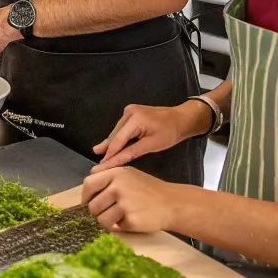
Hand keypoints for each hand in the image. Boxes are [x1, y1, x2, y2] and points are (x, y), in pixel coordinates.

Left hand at [81, 165, 180, 232]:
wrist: (172, 203)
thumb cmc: (148, 189)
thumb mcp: (129, 174)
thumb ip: (108, 176)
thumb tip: (87, 183)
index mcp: (116, 174)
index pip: (88, 184)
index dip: (85, 196)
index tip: (88, 202)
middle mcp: (118, 187)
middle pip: (92, 205)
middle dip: (97, 212)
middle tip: (108, 212)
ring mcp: (124, 204)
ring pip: (101, 219)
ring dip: (106, 222)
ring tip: (119, 217)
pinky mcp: (130, 220)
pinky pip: (114, 227)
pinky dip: (119, 227)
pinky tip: (130, 221)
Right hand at [93, 100, 210, 169]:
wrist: (181, 118)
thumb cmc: (169, 133)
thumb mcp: (151, 145)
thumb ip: (131, 152)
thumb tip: (114, 161)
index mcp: (134, 119)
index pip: (117, 141)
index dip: (108, 155)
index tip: (100, 167)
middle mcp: (128, 112)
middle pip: (115, 135)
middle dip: (107, 150)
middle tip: (97, 165)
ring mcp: (129, 110)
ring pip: (117, 132)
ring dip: (112, 144)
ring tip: (100, 156)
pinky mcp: (131, 112)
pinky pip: (122, 128)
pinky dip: (118, 138)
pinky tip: (111, 147)